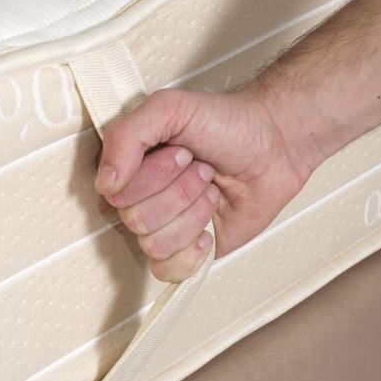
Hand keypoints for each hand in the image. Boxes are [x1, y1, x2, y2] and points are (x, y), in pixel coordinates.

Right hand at [94, 86, 314, 281]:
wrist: (274, 144)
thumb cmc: (225, 123)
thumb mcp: (170, 108)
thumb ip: (126, 136)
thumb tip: (106, 183)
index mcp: (131, 166)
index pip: (117, 193)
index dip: (153, 176)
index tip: (183, 152)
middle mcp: (143, 197)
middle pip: (136, 220)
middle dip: (180, 192)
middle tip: (203, 169)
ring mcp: (166, 225)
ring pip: (155, 245)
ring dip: (193, 215)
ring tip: (211, 191)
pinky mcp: (190, 249)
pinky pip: (168, 271)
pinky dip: (190, 254)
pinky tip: (208, 231)